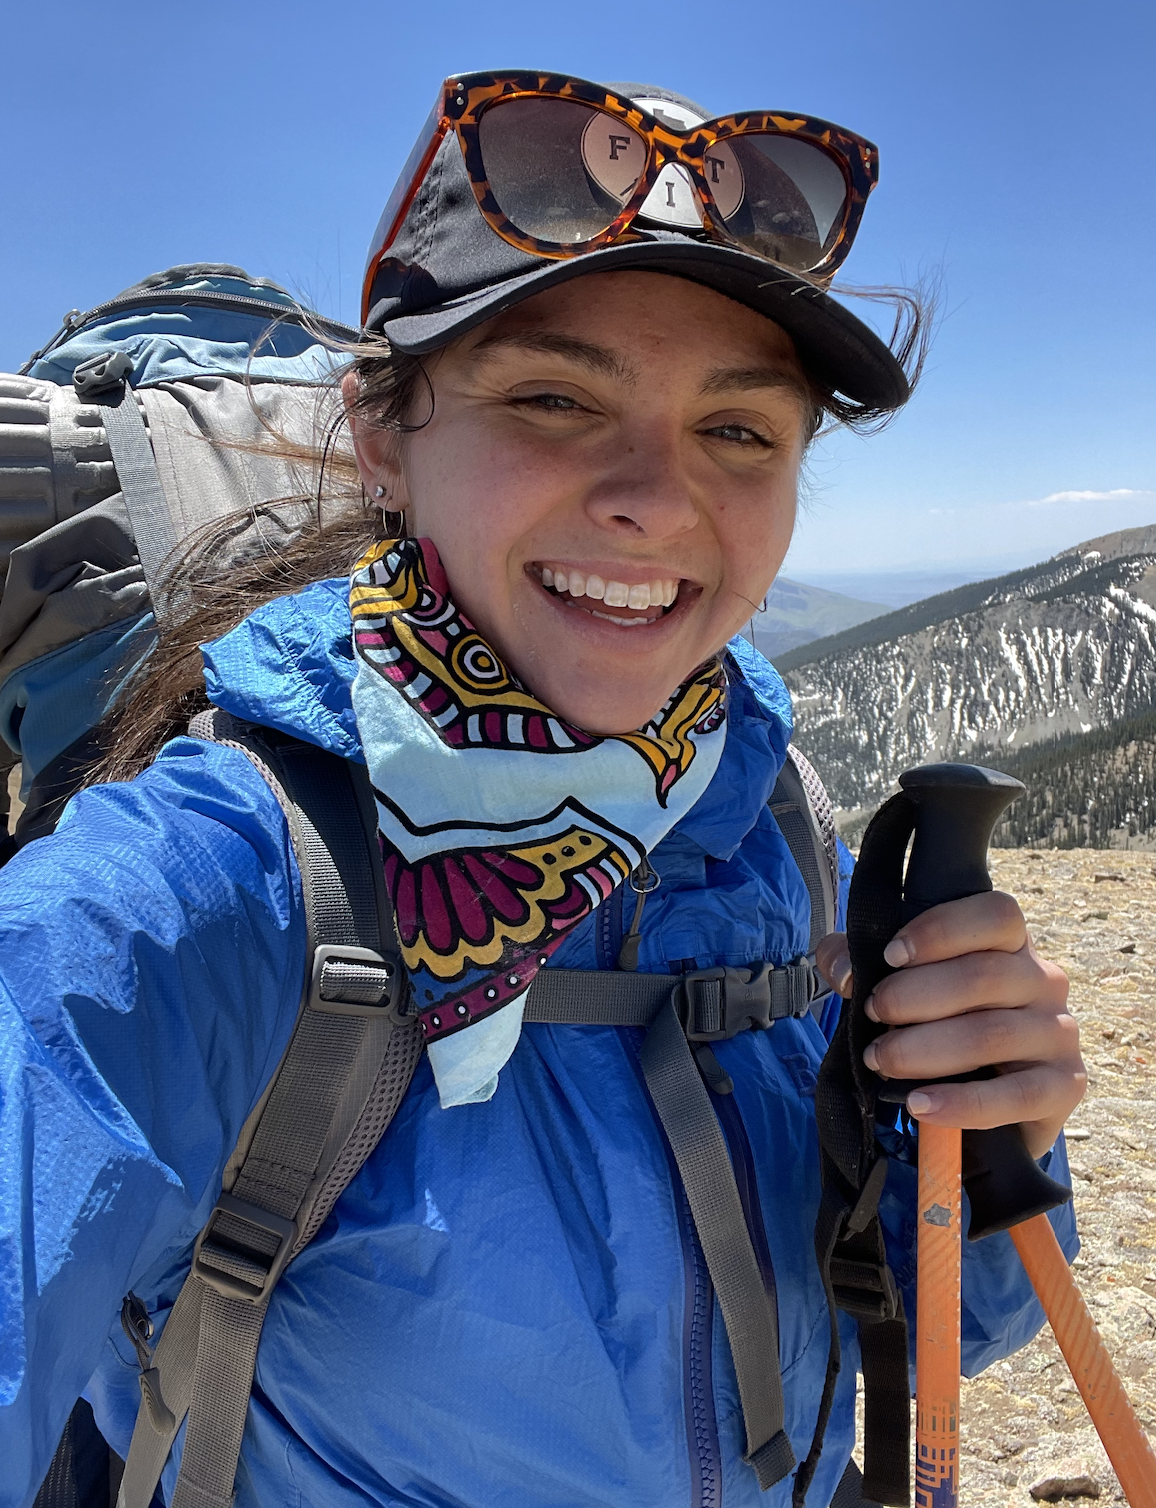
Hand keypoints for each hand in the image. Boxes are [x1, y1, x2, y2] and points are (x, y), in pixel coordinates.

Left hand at [815, 891, 1085, 1158]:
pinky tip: (919, 1105)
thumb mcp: (902, 986)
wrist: (984, 1104)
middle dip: (913, 996)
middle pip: (984, 975)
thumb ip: (861, 963)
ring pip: (991, 1034)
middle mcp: (1043, 980)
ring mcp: (1059, 1032)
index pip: (997, 914)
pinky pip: (1016, 1095)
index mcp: (1010, 944)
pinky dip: (961, 1103)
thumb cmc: (941, 1025)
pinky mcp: (1064, 1086)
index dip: (941, 929)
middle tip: (874, 1015)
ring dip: (924, 1049)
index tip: (890, 955)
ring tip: (881, 1061)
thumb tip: (842, 968)